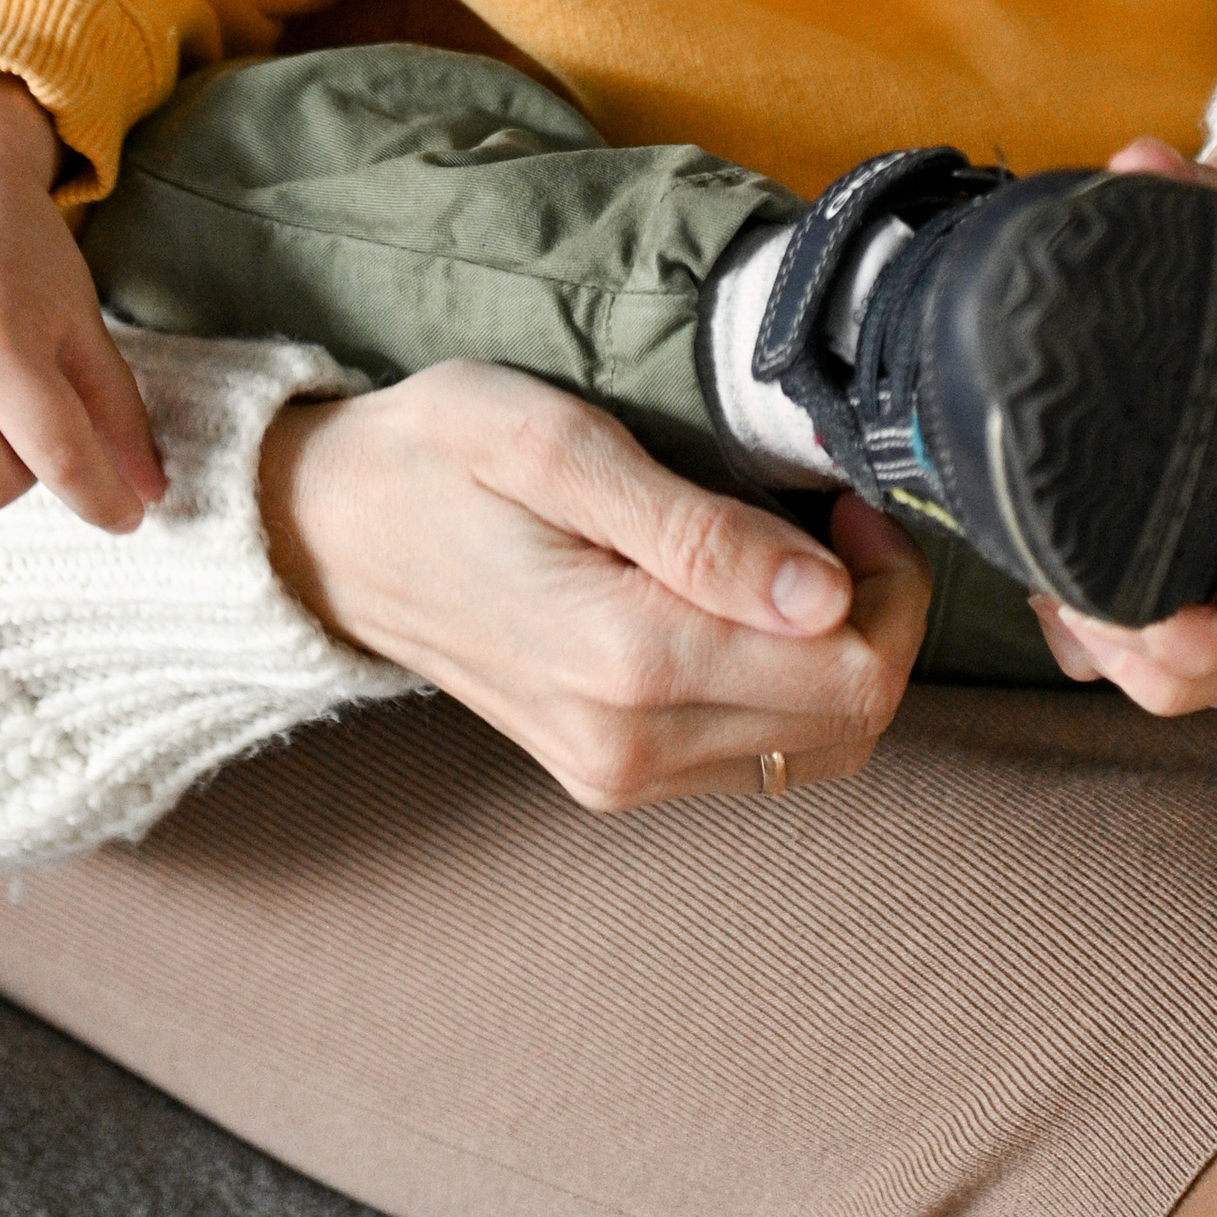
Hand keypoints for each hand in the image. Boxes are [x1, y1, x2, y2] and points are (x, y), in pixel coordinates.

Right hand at [257, 358, 931, 809]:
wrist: (328, 530)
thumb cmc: (436, 454)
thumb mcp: (556, 443)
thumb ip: (695, 527)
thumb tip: (825, 595)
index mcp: (625, 658)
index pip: (849, 669)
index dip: (887, 581)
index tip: (846, 500)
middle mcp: (630, 745)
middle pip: (849, 720)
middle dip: (877, 616)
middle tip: (831, 516)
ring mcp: (619, 773)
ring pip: (815, 748)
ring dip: (834, 652)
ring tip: (787, 552)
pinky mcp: (612, 774)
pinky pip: (756, 754)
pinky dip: (785, 683)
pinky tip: (743, 602)